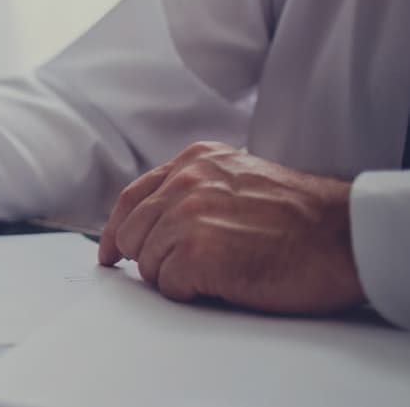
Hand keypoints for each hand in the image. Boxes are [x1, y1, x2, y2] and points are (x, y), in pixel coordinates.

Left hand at [98, 141, 364, 313]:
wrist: (345, 236)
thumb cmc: (305, 218)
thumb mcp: (242, 179)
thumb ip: (197, 189)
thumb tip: (157, 222)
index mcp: (195, 162)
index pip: (133, 197)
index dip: (116, 230)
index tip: (109, 252)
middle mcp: (185, 182)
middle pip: (132, 235)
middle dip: (152, 259)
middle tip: (186, 270)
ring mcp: (187, 216)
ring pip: (147, 263)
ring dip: (175, 277)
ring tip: (219, 272)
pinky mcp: (195, 252)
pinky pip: (168, 286)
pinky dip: (191, 293)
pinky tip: (223, 283)